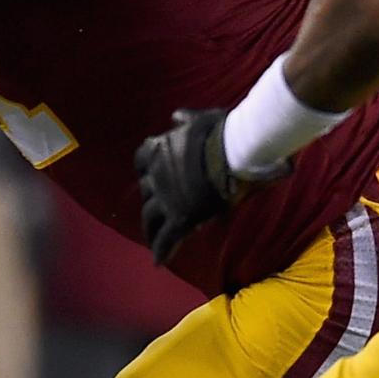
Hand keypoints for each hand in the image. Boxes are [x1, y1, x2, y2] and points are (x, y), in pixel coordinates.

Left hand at [134, 107, 243, 264]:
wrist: (236, 150)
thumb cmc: (224, 131)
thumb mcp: (202, 118)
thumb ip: (186, 119)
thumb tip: (175, 115)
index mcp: (160, 149)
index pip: (141, 160)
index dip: (146, 170)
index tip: (150, 176)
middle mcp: (156, 174)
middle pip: (145, 192)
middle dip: (150, 202)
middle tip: (155, 213)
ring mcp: (166, 198)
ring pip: (149, 218)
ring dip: (150, 229)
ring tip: (152, 241)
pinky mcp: (180, 218)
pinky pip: (166, 239)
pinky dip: (161, 251)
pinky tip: (159, 262)